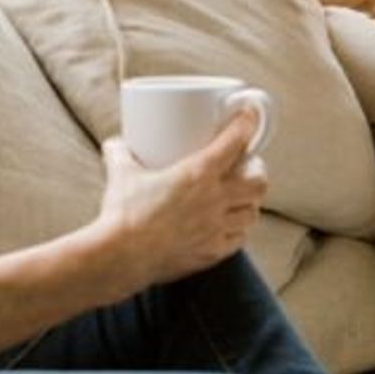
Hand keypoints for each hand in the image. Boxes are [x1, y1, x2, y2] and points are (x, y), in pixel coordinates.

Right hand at [95, 112, 267, 290]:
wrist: (120, 258)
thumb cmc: (123, 214)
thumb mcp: (120, 174)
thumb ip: (120, 153)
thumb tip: (116, 144)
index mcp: (197, 173)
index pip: (235, 142)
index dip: (247, 123)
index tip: (249, 114)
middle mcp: (214, 200)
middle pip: (258, 180)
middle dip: (257, 169)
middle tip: (246, 164)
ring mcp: (216, 229)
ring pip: (253, 211)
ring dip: (249, 201)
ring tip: (239, 196)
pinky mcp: (212, 252)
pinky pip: (239, 238)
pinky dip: (238, 229)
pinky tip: (227, 225)